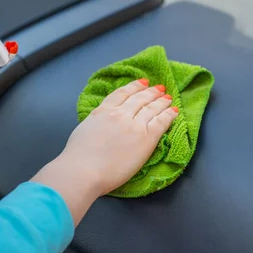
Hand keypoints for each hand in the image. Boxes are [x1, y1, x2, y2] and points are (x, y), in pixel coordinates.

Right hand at [31, 79, 177, 224]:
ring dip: (161, 101)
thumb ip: (96, 122)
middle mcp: (120, 114)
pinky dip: (169, 115)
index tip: (142, 82)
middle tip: (158, 88)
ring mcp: (134, 125)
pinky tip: (174, 111)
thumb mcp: (83, 129)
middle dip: (150, 92)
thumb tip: (101, 123)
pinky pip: (161, 122)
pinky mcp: (147, 138)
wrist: (85, 169)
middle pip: (139, 99)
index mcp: (103, 111)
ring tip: (168, 97)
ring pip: (152, 108)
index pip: (121, 94)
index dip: (134, 87)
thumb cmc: (78, 156)